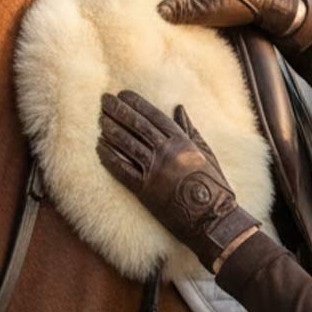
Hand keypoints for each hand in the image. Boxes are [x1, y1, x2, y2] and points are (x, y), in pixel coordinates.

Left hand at [96, 90, 261, 272]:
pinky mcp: (144, 190)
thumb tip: (179, 107)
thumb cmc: (212, 185)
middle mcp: (166, 153)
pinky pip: (122, 170)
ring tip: (100, 119)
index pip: (154, 116)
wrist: (211, 218)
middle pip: (137, 126)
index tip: (123, 94)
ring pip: (127, 145)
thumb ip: (190, 130)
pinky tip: (99, 147)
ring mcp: (154, 171)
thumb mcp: (205, 152)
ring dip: (111, 130)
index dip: (137, 103)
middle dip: (119, 111)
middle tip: (104, 100)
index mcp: (182, 142)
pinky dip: (109, 157)